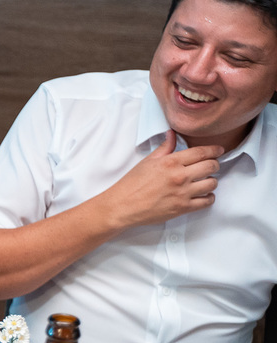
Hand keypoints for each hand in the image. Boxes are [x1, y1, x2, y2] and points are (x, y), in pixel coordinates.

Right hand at [101, 130, 222, 229]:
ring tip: (204, 181)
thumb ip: (164, 148)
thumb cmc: (132, 183)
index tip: (218, 150)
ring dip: (211, 181)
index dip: (214, 150)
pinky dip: (208, 197)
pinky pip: (207, 201)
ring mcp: (183, 193)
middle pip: (211, 166)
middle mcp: (180, 176)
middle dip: (214, 164)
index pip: (201, 152)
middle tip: (210, 166)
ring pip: (212, 183)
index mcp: (171, 162)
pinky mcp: (183, 208)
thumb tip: (172, 134)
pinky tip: (202, 195)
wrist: (122, 205)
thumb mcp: (148, 161)